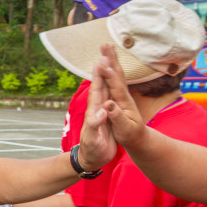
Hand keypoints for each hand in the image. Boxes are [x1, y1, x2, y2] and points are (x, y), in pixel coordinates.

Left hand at [76, 50, 119, 171]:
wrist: (91, 158)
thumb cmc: (92, 150)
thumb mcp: (93, 139)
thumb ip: (96, 125)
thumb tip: (102, 111)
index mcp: (94, 110)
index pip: (98, 88)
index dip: (100, 74)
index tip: (102, 59)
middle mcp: (97, 106)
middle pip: (101, 81)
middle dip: (103, 65)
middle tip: (105, 48)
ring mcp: (102, 109)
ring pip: (106, 86)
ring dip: (108, 71)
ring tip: (109, 56)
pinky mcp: (107, 113)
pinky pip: (111, 94)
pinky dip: (112, 84)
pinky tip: (114, 77)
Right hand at [94, 43, 147, 150]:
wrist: (140, 140)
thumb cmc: (130, 136)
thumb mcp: (124, 130)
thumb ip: (117, 117)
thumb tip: (109, 104)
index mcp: (123, 103)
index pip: (115, 86)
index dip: (108, 75)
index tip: (102, 62)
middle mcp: (124, 96)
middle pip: (117, 74)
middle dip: (111, 59)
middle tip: (105, 44)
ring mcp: (122, 96)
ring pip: (117, 74)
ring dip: (111, 60)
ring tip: (107, 48)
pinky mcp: (119, 97)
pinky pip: (115, 79)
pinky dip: (111, 69)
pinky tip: (109, 64)